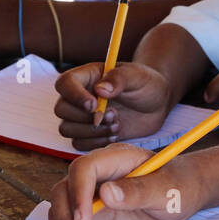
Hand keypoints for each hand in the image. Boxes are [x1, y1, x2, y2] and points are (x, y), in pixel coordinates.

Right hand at [47, 144, 202, 219]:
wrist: (184, 194)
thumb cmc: (180, 185)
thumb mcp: (167, 190)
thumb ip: (139, 191)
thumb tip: (106, 193)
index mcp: (116, 159)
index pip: (84, 168)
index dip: (78, 192)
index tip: (84, 219)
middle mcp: (98, 175)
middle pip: (64, 191)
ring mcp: (91, 196)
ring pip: (61, 211)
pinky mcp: (92, 216)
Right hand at [53, 61, 172, 150]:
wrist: (157, 104)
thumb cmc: (146, 84)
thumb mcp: (138, 76)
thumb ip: (119, 79)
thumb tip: (100, 89)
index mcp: (87, 77)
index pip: (64, 84)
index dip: (74, 96)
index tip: (94, 105)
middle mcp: (79, 96)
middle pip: (61, 109)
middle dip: (86, 117)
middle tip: (114, 115)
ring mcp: (82, 116)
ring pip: (66, 129)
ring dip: (92, 131)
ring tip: (117, 124)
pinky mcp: (89, 134)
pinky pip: (78, 143)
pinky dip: (96, 142)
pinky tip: (115, 134)